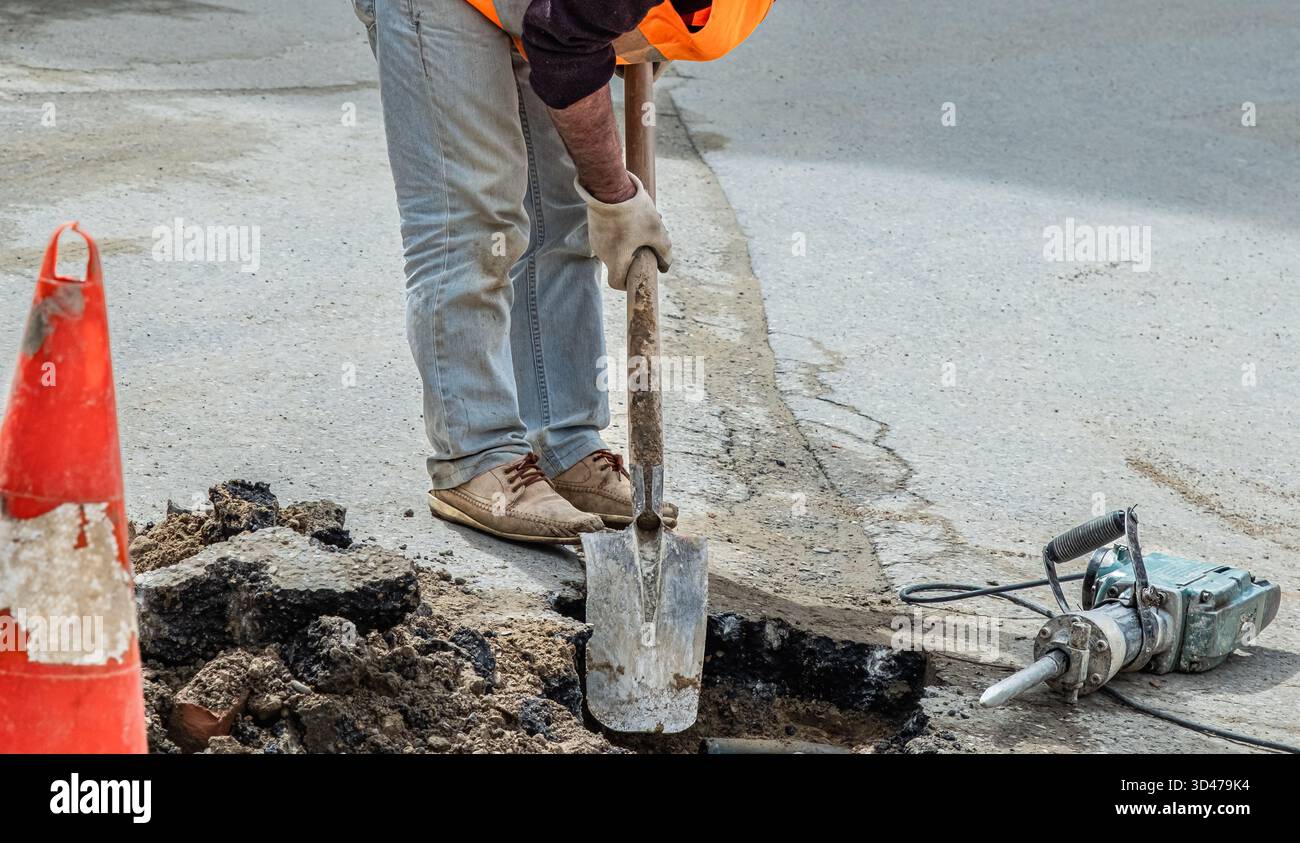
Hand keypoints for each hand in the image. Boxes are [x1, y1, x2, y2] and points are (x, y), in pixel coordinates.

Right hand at [575, 172, 672, 290]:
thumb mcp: (656, 231)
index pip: (616, 283)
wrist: (609, 188)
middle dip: (633, 256)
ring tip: (640, 224)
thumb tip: (665, 266)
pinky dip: (618, 231)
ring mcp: (596, 239)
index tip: (637, 273)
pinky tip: (629, 216)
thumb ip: (664, 251)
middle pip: (618, 263)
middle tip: (646, 242)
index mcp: (616, 259)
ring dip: (627, 242)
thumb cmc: (633, 213)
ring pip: (614, 248)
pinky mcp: (594, 227)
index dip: (627, 283)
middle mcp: (602, 253)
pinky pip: (608, 236)